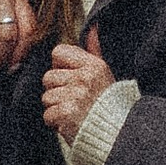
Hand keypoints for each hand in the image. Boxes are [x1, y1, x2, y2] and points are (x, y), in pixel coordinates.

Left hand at [40, 25, 116, 141]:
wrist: (119, 136)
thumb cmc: (112, 107)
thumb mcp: (106, 75)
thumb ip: (95, 51)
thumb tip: (93, 28)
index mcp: (94, 65)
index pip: (58, 52)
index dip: (60, 67)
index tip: (70, 79)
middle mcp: (84, 78)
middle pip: (48, 77)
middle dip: (57, 91)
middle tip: (73, 101)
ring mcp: (75, 96)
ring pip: (46, 97)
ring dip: (56, 109)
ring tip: (74, 113)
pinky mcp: (67, 114)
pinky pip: (48, 115)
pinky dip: (56, 124)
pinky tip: (71, 124)